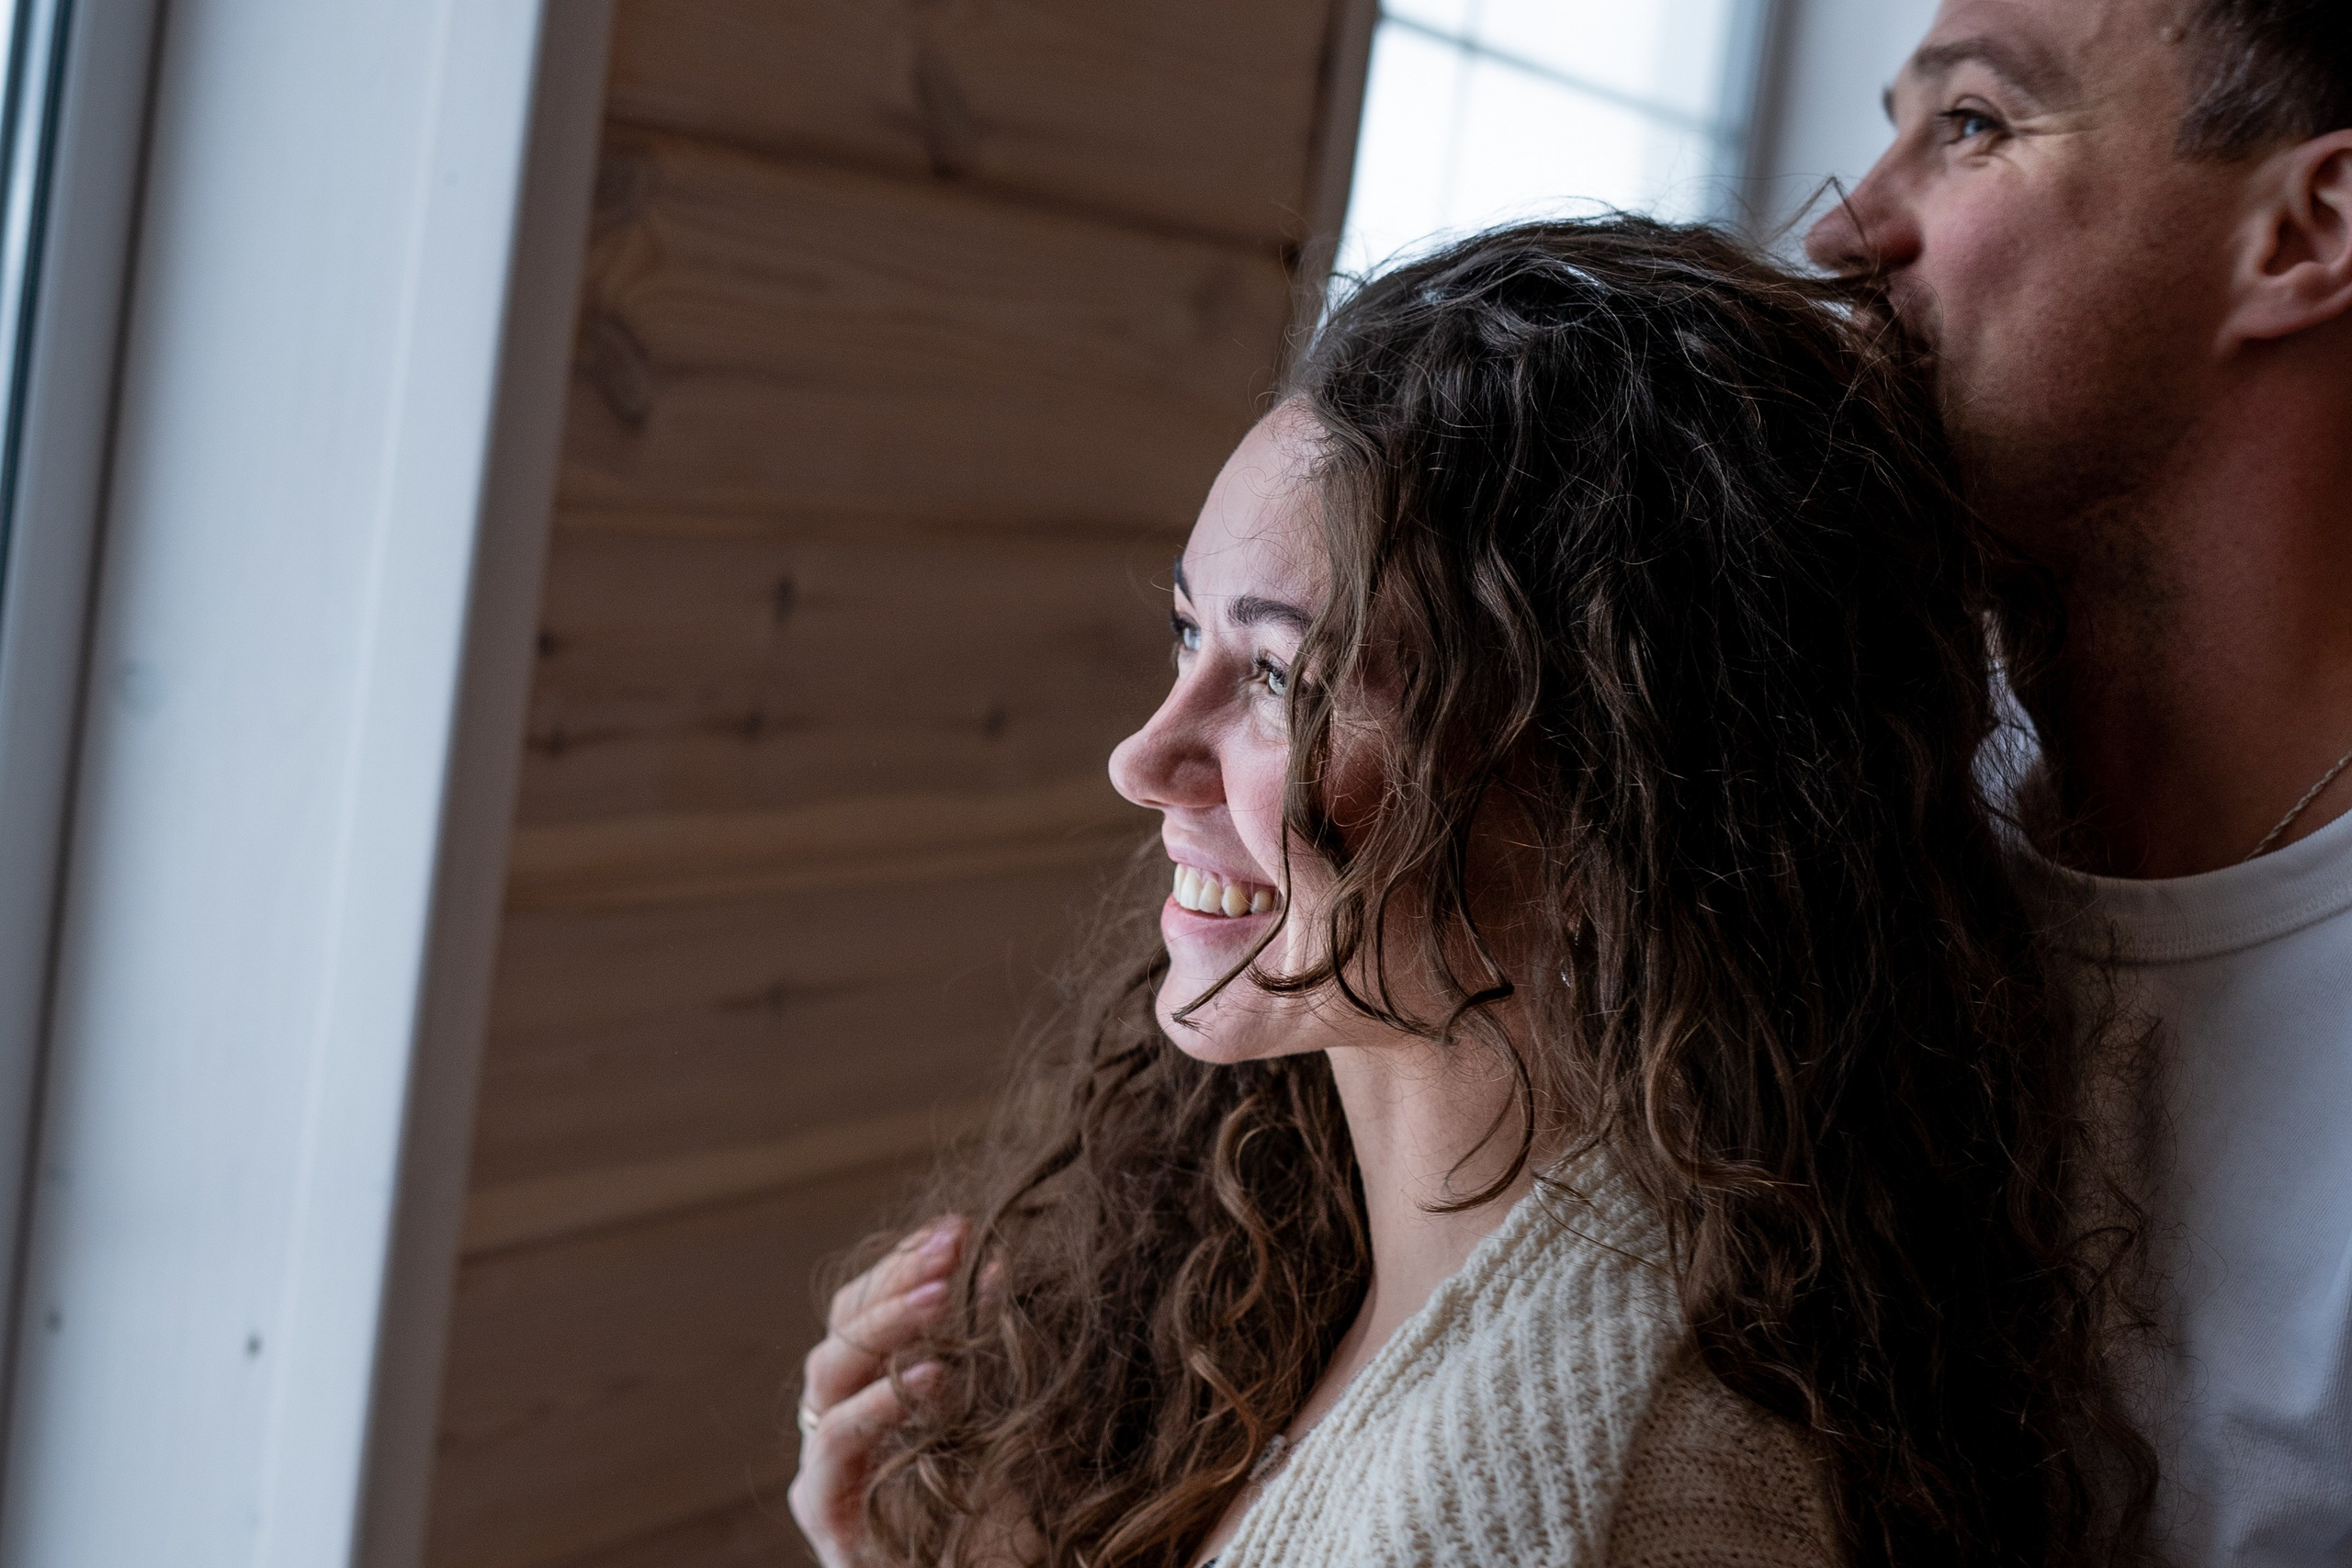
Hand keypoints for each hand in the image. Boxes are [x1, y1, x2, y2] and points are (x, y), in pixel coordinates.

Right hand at [788, 1216, 963, 1566]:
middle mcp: (834, 1427)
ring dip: (888, 1323)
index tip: (958, 1225)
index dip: (903, 1264)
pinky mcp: (823, 1513)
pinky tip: (937, 1374)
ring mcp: (823, 1468)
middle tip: (954, 1243)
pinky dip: (882, 1399)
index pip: (862, 1310)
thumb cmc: (996, 1520)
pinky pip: (837, 1440)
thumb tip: (1000, 1260)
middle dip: (897, 1278)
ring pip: (828, 1370)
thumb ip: (986, 1349)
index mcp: (866, 1397)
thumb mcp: (997, 1417)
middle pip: (841, 1328)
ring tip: (946, 1295)